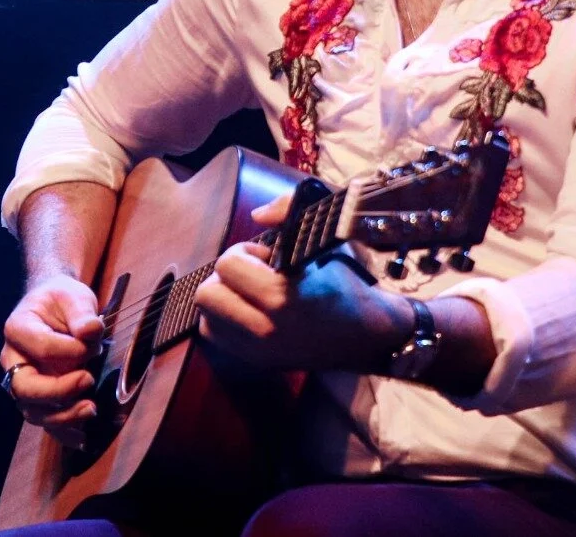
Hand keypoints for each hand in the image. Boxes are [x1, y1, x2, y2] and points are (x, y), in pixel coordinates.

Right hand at [0, 273, 104, 449]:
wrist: (56, 308)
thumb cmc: (63, 300)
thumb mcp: (74, 296)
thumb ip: (81, 312)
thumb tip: (90, 333)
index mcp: (17, 329)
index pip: (40, 347)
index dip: (69, 350)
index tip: (93, 342)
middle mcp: (13, 360)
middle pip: (25, 387)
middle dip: (58, 390)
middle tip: (88, 379)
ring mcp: (24, 382)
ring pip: (33, 410)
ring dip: (62, 416)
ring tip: (91, 409)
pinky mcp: (38, 398)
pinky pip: (45, 421)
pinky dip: (62, 433)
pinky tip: (82, 439)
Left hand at [193, 195, 408, 370]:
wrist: (369, 333)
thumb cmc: (346, 282)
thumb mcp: (326, 238)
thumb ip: (290, 211)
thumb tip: (257, 214)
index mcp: (281, 297)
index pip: (228, 265)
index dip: (244, 252)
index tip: (267, 256)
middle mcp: (265, 329)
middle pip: (207, 295)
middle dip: (226, 276)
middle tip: (252, 273)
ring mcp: (260, 351)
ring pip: (206, 319)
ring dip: (222, 299)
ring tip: (248, 293)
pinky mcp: (259, 363)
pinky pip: (217, 338)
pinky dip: (224, 321)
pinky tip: (247, 311)